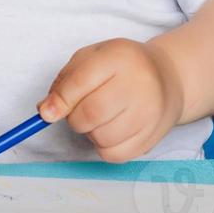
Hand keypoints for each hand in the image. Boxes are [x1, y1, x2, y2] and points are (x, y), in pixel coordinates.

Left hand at [37, 38, 184, 162]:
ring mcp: (149, 113)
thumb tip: (46, 111)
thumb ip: (65, 81)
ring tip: (101, 118)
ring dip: (90, 132)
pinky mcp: (151, 138)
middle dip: (74, 118)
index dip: (59, 100)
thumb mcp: (92, 58)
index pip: (81, 81)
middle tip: (79, 111)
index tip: (46, 113)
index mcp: (119, 57)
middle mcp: (139, 84)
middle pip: (91, 114)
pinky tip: (111, 130)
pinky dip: (104, 146)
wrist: (168, 78)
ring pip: (101, 137)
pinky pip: (113, 155)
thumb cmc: (122, 67)